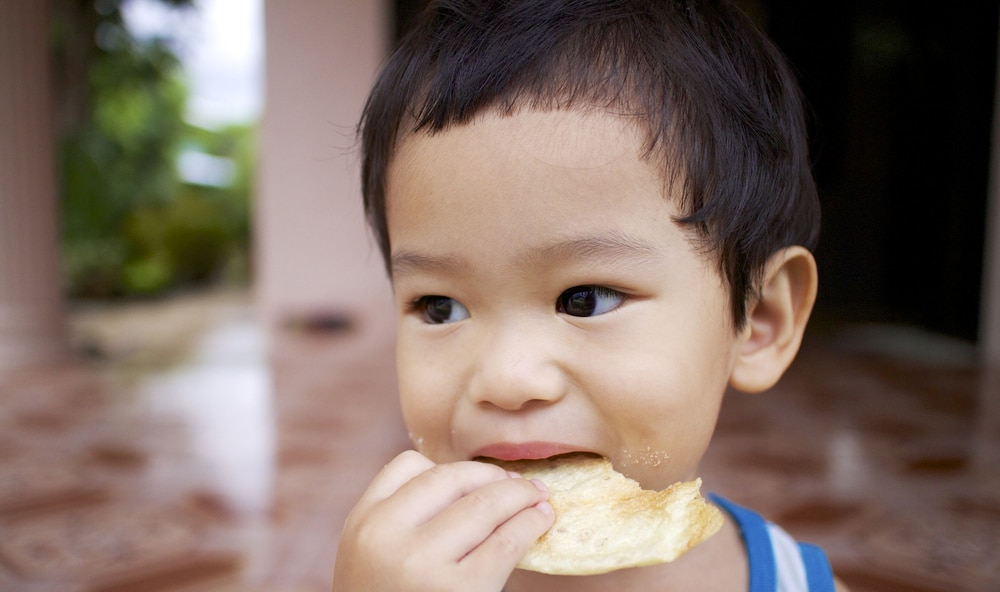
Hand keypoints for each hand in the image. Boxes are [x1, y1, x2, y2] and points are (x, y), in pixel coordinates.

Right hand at [333, 450, 553, 591]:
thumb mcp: (371, 560)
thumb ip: (400, 522)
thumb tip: (477, 484)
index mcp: (361, 524)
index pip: (408, 465)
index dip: (449, 470)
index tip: (476, 482)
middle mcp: (386, 536)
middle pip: (452, 478)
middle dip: (493, 477)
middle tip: (520, 484)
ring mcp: (421, 563)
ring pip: (485, 504)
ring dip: (521, 495)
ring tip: (539, 498)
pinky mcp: (460, 590)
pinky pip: (506, 543)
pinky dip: (531, 526)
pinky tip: (541, 523)